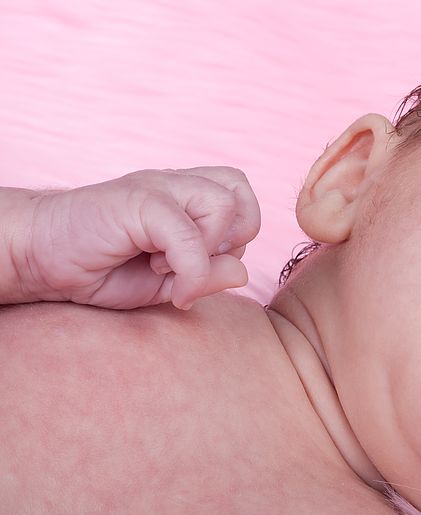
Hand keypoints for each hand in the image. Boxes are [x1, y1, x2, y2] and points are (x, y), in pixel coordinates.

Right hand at [22, 167, 260, 309]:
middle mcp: (175, 185)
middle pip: (240, 190)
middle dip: (235, 235)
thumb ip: (206, 278)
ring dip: (209, 247)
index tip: (202, 267)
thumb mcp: (165, 283)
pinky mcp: (137, 200)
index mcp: (185, 198)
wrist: (38, 257)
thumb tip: (243, 271)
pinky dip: (187, 268)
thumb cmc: (100, 269)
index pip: (241, 200)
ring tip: (170, 265)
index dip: (237, 238)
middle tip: (197, 262)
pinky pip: (188, 234)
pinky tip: (158, 274)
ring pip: (223, 202)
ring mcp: (156, 187)